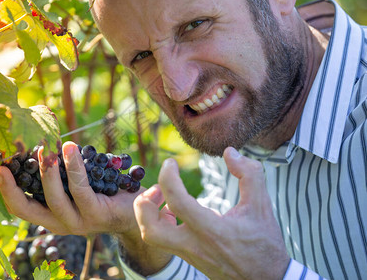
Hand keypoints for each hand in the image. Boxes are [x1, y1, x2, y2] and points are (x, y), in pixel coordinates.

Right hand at [0, 141, 141, 235]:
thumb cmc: (101, 191)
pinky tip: (71, 148)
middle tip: (9, 160)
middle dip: (15, 186)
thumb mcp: (74, 182)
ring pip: (55, 198)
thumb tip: (40, 140)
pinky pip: (80, 189)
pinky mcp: (96, 214)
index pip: (22, 208)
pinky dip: (74, 167)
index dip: (6, 191)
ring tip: (46, 147)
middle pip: (29, 210)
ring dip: (48, 171)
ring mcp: (78, 222)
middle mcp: (60, 223)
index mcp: (50, 216)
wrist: (135, 209)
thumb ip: (58, 171)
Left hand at [133, 147, 289, 279]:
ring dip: (148, 213)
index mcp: (212, 230)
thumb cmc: (264, 243)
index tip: (171, 163)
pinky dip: (158, 221)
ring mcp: (188, 254)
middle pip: (150, 229)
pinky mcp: (187, 258)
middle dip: (145, 202)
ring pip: (151, 236)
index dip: (168, 177)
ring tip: (163, 196)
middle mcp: (194, 245)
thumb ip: (249, 174)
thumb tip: (229, 152)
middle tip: (158, 187)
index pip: (177, 201)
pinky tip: (174, 211)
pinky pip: (161, 240)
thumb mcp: (262, 205)